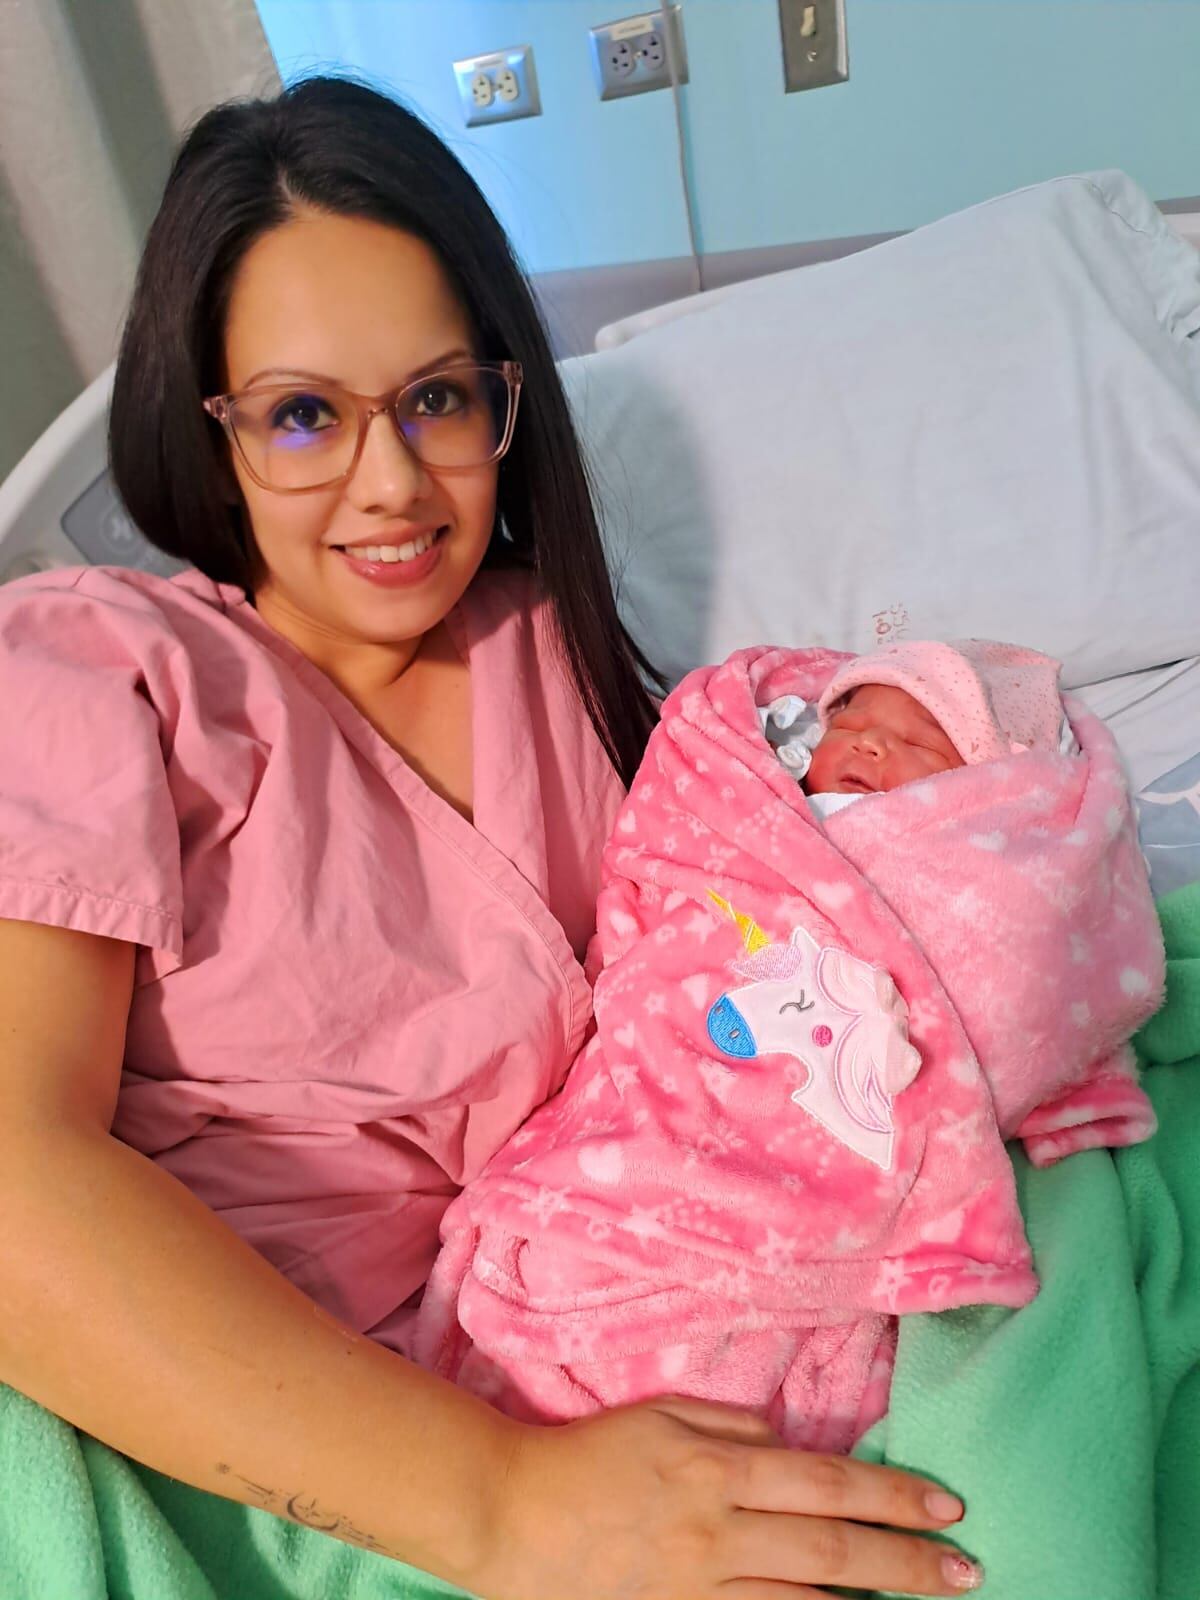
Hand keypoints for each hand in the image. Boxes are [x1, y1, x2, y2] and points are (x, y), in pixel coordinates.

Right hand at [473, 1395, 980, 1598]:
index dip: (892, 1496)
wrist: (509, 1513)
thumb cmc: (587, 1452)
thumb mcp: (659, 1412)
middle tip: (968, 1572)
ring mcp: (698, 1585)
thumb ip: (730, 1420)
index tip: (947, 1506)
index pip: (826, 1483)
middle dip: (907, 1562)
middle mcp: (718, 1528)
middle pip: (832, 1551)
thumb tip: (787, 1438)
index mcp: (716, 1464)